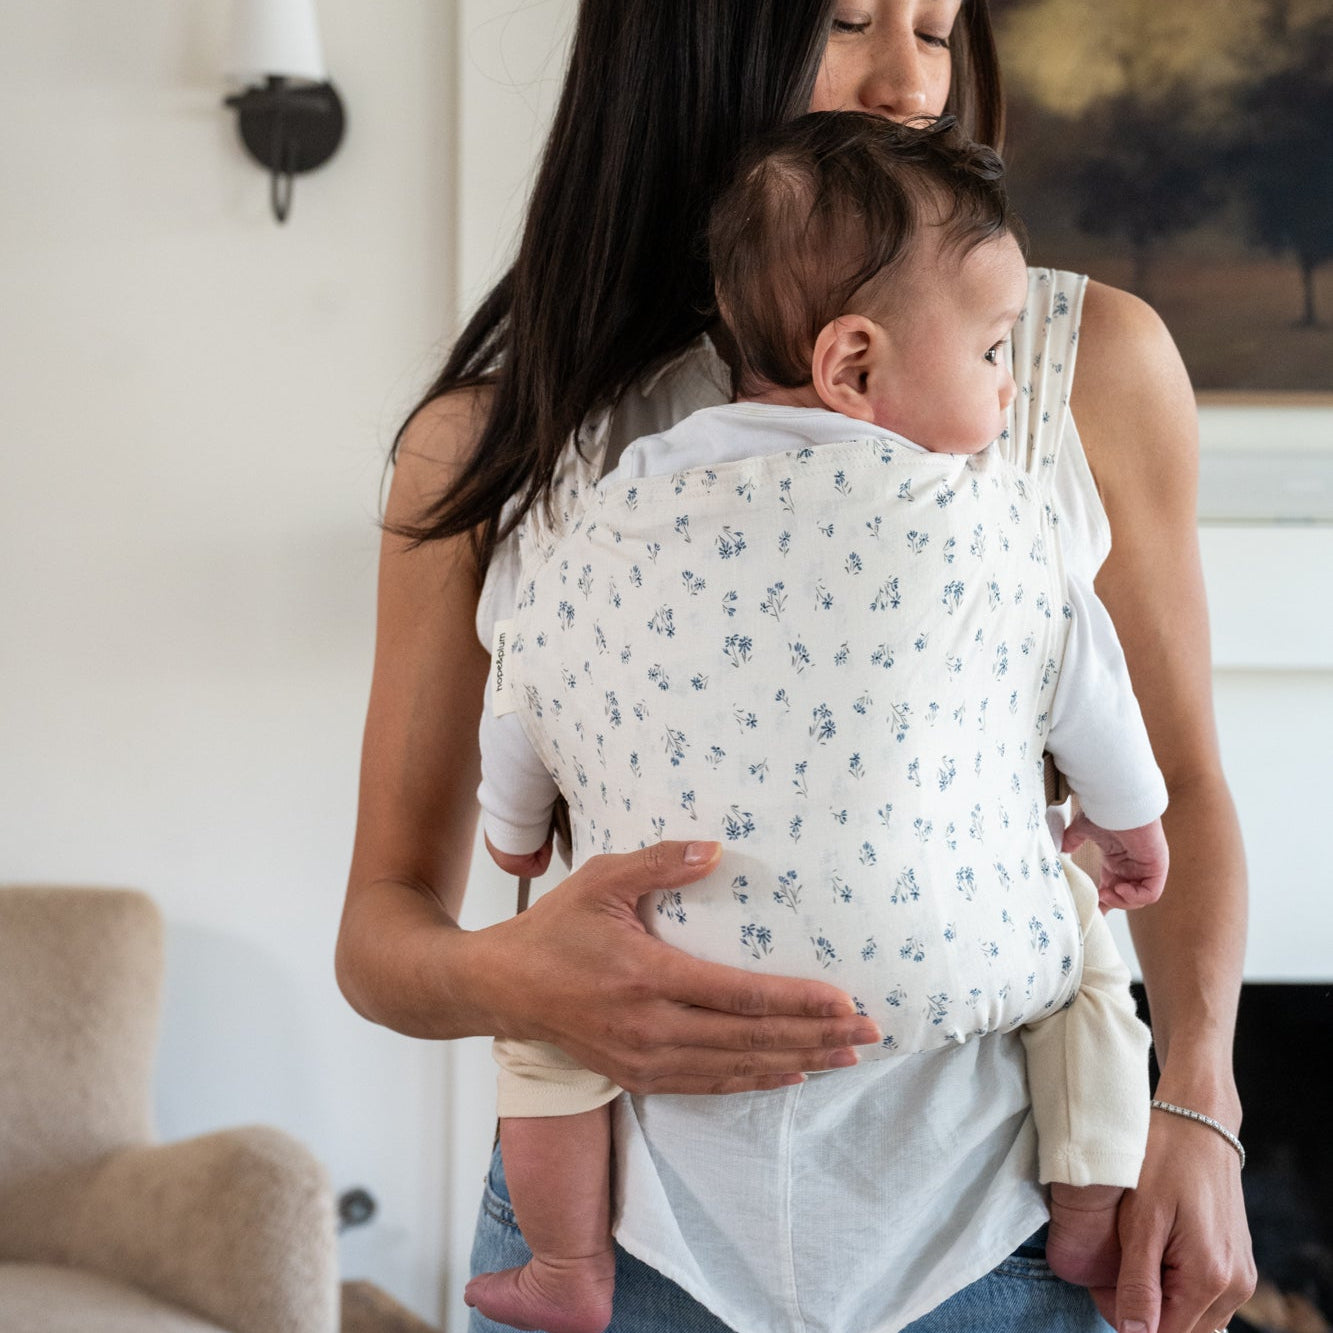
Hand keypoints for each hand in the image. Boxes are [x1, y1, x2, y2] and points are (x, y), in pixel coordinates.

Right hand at [479, 840, 882, 1093]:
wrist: (500, 988)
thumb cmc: (554, 927)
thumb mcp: (599, 879)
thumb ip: (658, 863)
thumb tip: (715, 849)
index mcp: (646, 976)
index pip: (739, 995)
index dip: (796, 1001)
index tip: (844, 1001)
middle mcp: (650, 1027)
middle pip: (749, 1039)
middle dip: (815, 1037)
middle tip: (868, 1034)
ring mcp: (643, 1059)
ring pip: (735, 1068)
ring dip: (796, 1062)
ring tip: (845, 1058)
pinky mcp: (636, 1076)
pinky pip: (707, 1085)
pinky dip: (753, 1081)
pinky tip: (788, 1073)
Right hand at [1062, 813, 1168, 911]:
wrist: (1119, 801)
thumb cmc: (1104, 811)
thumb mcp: (1083, 829)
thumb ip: (1072, 840)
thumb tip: (1061, 849)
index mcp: (1118, 862)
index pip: (1113, 890)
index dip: (1101, 903)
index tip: (1088, 910)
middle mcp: (1133, 868)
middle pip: (1125, 899)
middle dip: (1110, 904)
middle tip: (1095, 903)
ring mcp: (1146, 868)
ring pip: (1138, 899)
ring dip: (1121, 901)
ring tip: (1106, 893)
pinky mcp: (1157, 867)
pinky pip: (1151, 893)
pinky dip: (1135, 897)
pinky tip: (1120, 889)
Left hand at [1088, 1098, 1255, 1332]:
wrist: (1199, 1121)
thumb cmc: (1164, 1160)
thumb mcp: (1140, 1220)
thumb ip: (1137, 1283)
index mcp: (1210, 1279)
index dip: (1125, 1317)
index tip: (1100, 1282)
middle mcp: (1235, 1286)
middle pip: (1182, 1330)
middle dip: (1142, 1311)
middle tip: (1111, 1269)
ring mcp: (1241, 1276)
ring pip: (1194, 1318)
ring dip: (1161, 1302)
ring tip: (1131, 1257)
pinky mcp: (1238, 1263)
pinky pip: (1207, 1298)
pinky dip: (1178, 1288)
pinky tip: (1155, 1255)